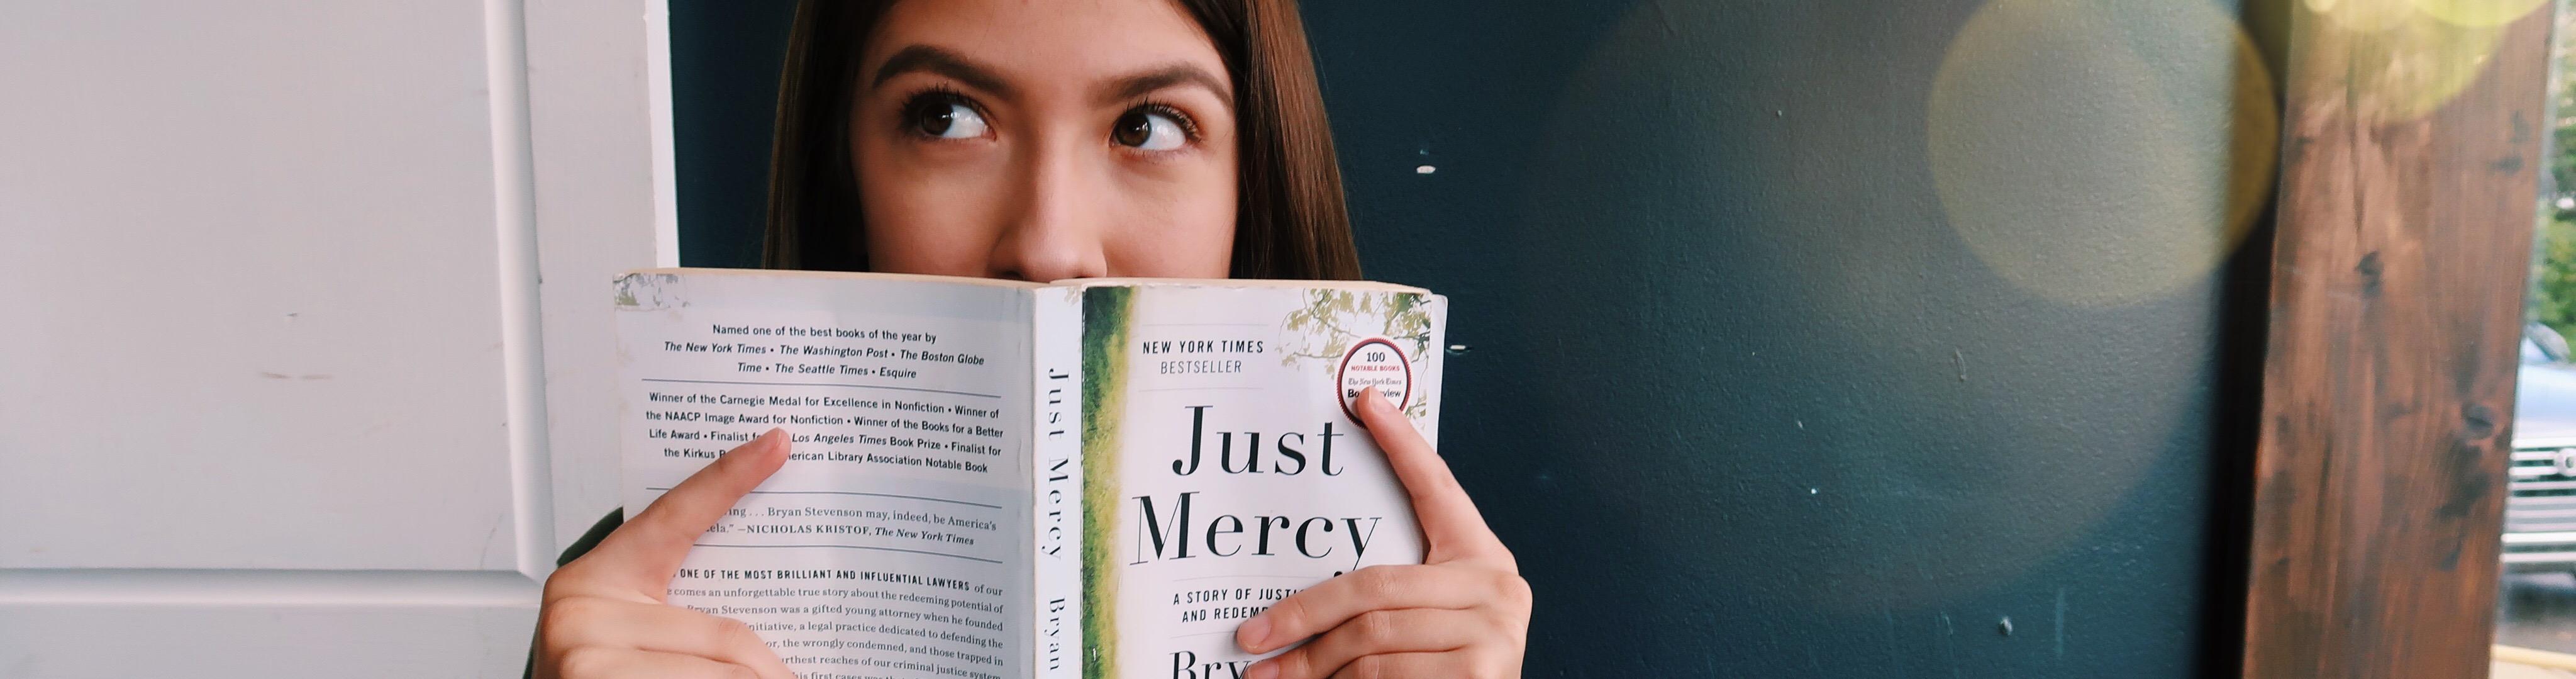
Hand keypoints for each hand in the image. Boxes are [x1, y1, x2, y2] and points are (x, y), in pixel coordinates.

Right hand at [534, 429, 796, 678]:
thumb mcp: (632, 633)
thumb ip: (681, 613)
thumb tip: (760, 627)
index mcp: (598, 576)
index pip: (675, 514)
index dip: (728, 477)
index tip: (776, 443)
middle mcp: (581, 609)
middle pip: (726, 634)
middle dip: (767, 665)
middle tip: (791, 674)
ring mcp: (583, 654)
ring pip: (722, 673)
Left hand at [1235, 389, 1529, 678]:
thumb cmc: (1447, 670)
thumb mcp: (1428, 619)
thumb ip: (1391, 593)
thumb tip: (1297, 597)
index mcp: (1481, 558)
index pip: (1438, 489)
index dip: (1403, 443)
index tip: (1366, 399)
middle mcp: (1497, 586)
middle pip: (1374, 587)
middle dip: (1302, 618)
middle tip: (1251, 638)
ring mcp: (1495, 630)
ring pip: (1371, 640)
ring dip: (1314, 666)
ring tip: (1273, 678)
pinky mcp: (1482, 674)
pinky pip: (1387, 676)